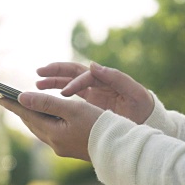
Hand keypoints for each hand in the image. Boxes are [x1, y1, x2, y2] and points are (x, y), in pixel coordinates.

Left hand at [0, 92, 103, 161]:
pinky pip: (51, 133)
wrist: (118, 147)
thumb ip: (46, 102)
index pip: (28, 115)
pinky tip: (46, 119)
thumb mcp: (72, 109)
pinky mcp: (70, 149)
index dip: (14, 105)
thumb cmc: (98, 124)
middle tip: (8, 100)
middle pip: (32, 124)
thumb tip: (22, 98)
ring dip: (32, 118)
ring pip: (41, 130)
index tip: (0, 96)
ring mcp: (62, 148)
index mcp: (53, 133)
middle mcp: (55, 143)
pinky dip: (44, 123)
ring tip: (24, 108)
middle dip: (21, 111)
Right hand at [36, 62, 153, 123]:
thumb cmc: (142, 106)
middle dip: (56, 72)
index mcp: (107, 79)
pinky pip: (70, 94)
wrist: (147, 119)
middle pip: (73, 72)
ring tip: (37, 83)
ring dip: (53, 81)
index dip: (75, 83)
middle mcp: (97, 82)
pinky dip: (57, 93)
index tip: (64, 94)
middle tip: (40, 73)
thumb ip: (117, 77)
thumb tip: (93, 65)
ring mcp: (92, 91)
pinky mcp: (89, 101)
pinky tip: (46, 97)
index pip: (86, 76)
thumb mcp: (135, 93)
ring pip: (68, 81)